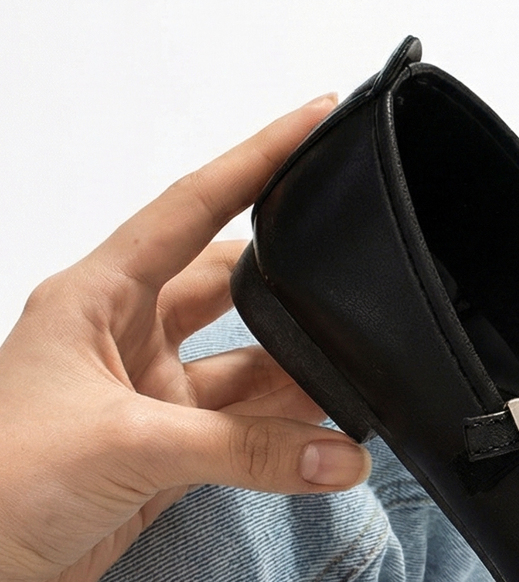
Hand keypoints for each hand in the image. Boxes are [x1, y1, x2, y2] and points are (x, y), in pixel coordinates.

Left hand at [0, 96, 371, 581]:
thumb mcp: (128, 445)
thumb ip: (246, 451)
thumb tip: (341, 455)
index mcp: (95, 298)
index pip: (192, 207)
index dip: (256, 160)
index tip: (316, 118)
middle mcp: (122, 339)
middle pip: (231, 287)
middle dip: (294, 286)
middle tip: (360, 274)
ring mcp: (143, 402)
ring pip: (244, 371)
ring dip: (299, 381)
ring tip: (361, 385)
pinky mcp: (158, 462)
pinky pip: (242, 438)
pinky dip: (286, 444)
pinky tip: (330, 446)